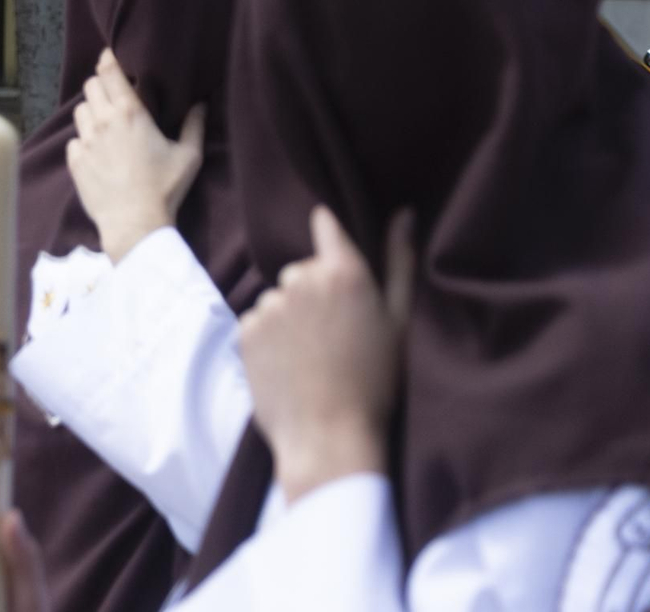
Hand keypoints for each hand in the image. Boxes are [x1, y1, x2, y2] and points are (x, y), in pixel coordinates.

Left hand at [65, 48, 205, 262]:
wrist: (135, 223)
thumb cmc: (165, 188)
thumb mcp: (188, 156)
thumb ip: (194, 125)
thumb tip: (201, 104)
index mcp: (130, 113)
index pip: (110, 72)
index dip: (108, 60)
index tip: (110, 57)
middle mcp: (103, 121)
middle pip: (91, 86)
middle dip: (100, 85)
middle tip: (113, 95)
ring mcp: (86, 141)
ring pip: (79, 111)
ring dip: (91, 111)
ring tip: (105, 124)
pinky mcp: (75, 161)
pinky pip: (74, 140)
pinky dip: (83, 141)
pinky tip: (97, 152)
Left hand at [241, 206, 413, 503]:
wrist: (328, 436)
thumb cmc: (375, 381)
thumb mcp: (400, 321)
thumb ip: (398, 262)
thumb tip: (403, 214)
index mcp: (343, 273)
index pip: (327, 226)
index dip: (328, 230)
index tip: (328, 236)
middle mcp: (301, 280)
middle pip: (304, 271)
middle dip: (316, 293)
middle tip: (336, 335)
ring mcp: (269, 304)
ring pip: (280, 299)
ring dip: (292, 317)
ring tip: (312, 356)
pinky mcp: (245, 329)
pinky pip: (258, 321)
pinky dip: (269, 338)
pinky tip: (290, 365)